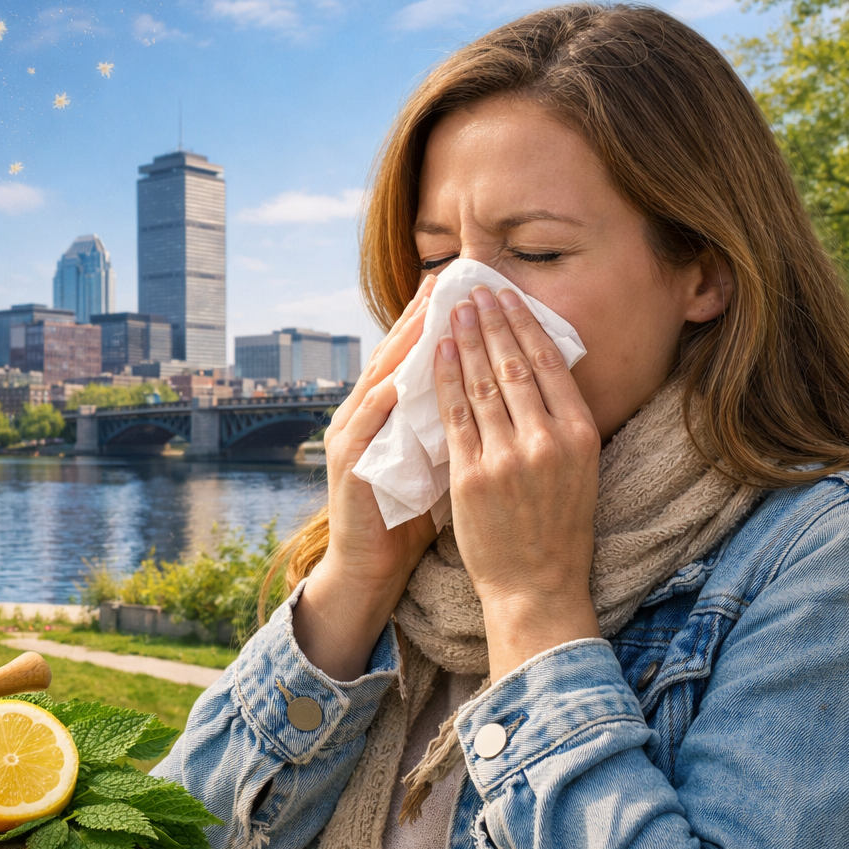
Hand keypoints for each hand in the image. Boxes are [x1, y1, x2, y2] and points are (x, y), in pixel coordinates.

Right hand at [293, 276, 440, 682]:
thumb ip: (454, 422)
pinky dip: (386, 394)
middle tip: (445, 281)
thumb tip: (501, 389)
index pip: (412, 356)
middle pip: (392, 355)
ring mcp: (351, 437)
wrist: (371, 567)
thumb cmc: (409, 516)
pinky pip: (368, 421)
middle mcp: (363, 416)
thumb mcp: (438, 458)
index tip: (462, 288)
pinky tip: (405, 373)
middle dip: (419, 317)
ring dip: (403, 344)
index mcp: (386, 413)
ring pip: (378, 379)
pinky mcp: (347, 463)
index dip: (434, 321)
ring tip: (429, 313)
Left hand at [433, 285, 601, 679]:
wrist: (537, 585)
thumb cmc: (558, 526)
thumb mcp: (580, 468)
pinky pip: (454, 417)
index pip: (549, 364)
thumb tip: (543, 368)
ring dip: (463, 341)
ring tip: (451, 311)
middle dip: (490, 322)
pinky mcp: (472, 476)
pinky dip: (444, 381)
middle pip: (513, 365)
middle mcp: (547, 441)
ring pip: (481, 385)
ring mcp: (507, 458)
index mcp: (581, 435)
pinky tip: (436, 354)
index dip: (523, 324)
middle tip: (473, 289)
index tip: (505, 295)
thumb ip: (562, 422)